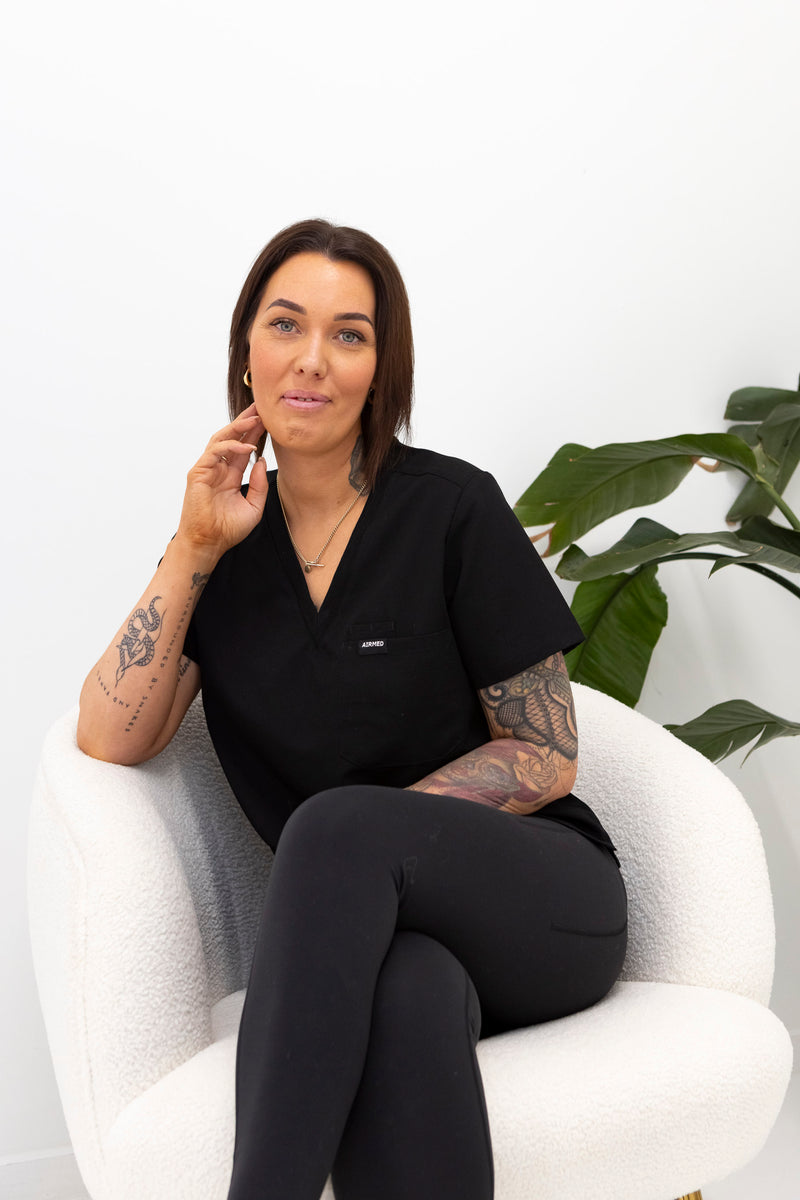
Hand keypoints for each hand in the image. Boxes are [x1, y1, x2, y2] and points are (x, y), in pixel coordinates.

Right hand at [176, 404, 268, 563]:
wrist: (209, 543)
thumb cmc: (227, 529)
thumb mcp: (254, 507)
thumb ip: (260, 485)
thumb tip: (262, 461)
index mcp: (231, 475)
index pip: (244, 447)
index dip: (255, 433)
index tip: (269, 420)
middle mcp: (219, 468)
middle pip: (232, 437)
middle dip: (246, 421)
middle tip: (262, 407)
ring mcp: (207, 469)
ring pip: (221, 439)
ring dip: (238, 427)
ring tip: (256, 418)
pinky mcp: (198, 472)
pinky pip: (215, 452)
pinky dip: (231, 446)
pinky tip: (248, 446)